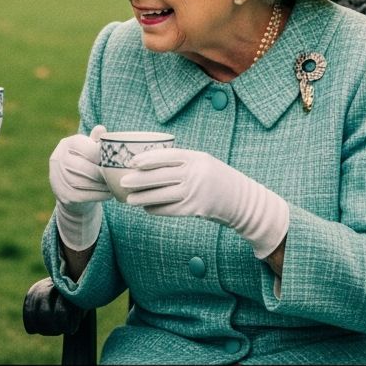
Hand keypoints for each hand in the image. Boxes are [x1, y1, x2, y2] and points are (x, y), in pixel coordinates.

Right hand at [49, 126, 110, 250]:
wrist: (70, 191)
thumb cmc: (86, 164)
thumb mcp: (89, 150)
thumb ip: (95, 141)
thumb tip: (101, 129)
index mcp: (66, 144)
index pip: (86, 148)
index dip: (102, 155)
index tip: (117, 160)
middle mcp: (58, 159)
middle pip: (84, 167)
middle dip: (103, 172)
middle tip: (119, 175)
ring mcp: (58, 178)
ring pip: (85, 182)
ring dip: (103, 185)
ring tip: (117, 184)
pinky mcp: (63, 195)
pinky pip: (84, 195)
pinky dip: (100, 195)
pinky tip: (110, 193)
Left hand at [120, 147, 288, 258]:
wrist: (241, 201)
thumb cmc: (217, 178)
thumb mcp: (202, 162)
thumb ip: (181, 161)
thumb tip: (149, 160)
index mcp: (196, 158)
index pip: (167, 156)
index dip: (147, 158)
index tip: (131, 162)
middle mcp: (196, 174)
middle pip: (161, 176)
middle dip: (140, 180)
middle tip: (123, 182)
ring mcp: (196, 193)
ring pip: (163, 195)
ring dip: (143, 198)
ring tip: (129, 199)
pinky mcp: (196, 209)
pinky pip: (170, 209)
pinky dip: (156, 209)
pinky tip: (146, 208)